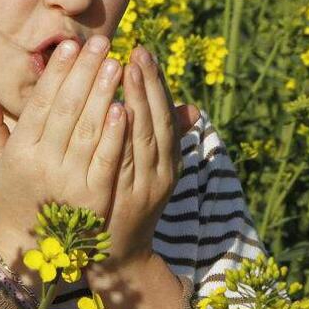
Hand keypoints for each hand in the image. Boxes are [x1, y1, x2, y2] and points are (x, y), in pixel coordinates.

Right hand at [0, 34, 128, 287]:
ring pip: (87, 130)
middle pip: (66, 110)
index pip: (40, 103)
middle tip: (102, 43)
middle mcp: (41, 165)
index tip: (69, 46)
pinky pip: (105, 160)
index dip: (56, 73)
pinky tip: (125, 108)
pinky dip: (114, 134)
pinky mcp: (93, 200)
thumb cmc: (14, 201)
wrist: (32, 253)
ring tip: (118, 64)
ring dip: (103, 94)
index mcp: (19, 153)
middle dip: (85, 73)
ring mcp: (68, 183)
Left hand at [89, 45, 198, 273]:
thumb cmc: (130, 203)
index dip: (156, 84)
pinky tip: (115, 112)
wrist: (119, 257)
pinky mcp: (122, 200)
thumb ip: (164, 138)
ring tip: (122, 69)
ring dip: (135, 102)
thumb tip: (192, 108)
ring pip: (143, 138)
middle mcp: (161, 172)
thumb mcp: (153, 170)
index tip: (143, 53)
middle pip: (156, 121)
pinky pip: (123, 163)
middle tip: (134, 52)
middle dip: (146, 84)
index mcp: (169, 162)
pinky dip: (122, 138)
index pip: (164, 115)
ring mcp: (143, 187)